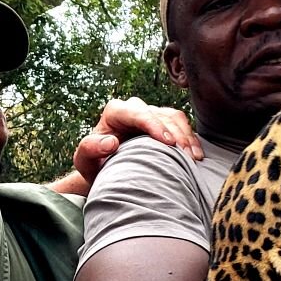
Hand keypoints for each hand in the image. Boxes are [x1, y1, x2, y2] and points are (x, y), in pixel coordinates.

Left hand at [72, 97, 202, 186]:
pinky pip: (182, 125)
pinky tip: (196, 155)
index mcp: (115, 112)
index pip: (138, 113)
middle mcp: (135, 109)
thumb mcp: (84, 161)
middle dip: (175, 135)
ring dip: (186, 137)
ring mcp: (151, 115)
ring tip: (192, 159)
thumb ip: (90, 149)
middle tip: (186, 157)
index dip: (154, 125)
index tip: (167, 143)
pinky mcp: (164, 124)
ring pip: (175, 118)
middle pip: (160, 115)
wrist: (105, 171)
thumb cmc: (94, 166)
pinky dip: (190, 139)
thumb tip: (111, 142)